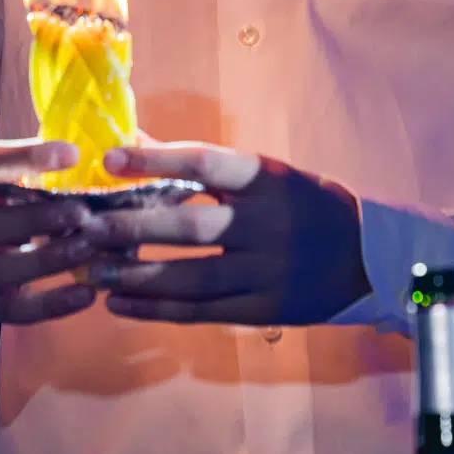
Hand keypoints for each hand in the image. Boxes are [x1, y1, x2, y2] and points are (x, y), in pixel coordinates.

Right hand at [0, 139, 99, 325]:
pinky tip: (85, 293)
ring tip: (88, 248)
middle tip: (82, 213)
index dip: (25, 158)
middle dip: (36, 218)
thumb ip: (22, 169)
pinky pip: (11, 310)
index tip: (73, 154)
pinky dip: (50, 305)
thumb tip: (76, 155)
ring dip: (46, 260)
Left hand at [84, 142, 369, 325]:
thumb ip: (204, 165)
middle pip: (191, 226)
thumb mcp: (264, 174)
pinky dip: (156, 309)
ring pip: (191, 278)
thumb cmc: (302, 204)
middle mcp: (267, 224)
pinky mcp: (264, 310)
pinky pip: (201, 312)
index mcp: (266, 179)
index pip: (204, 162)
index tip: (108, 159)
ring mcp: (266, 272)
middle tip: (86, 228)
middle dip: (134, 227)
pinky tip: (120, 303)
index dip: (155, 159)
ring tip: (93, 273)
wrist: (367, 256)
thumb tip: (136, 140)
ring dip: (137, 276)